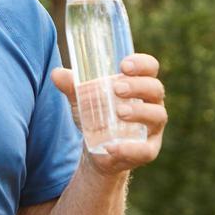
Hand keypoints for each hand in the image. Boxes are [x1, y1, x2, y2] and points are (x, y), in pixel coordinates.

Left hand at [51, 52, 166, 175]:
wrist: (98, 151)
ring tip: (119, 112)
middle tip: (117, 88)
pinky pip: (146, 150)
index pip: (150, 68)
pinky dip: (130, 149)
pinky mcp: (148, 150)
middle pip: (155, 89)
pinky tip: (112, 148)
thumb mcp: (83, 100)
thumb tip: (56, 73)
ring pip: (157, 116)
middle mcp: (152, 104)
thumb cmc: (97, 116)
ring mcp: (153, 128)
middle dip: (138, 86)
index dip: (142, 64)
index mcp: (141, 86)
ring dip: (139, 112)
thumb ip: (72, 86)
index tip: (123, 65)